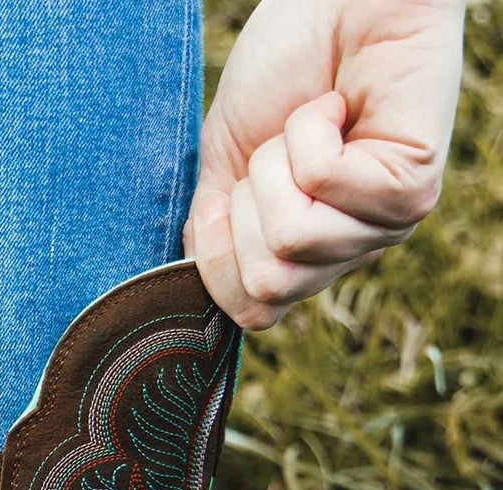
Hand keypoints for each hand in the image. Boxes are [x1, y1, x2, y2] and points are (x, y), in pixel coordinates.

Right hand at [185, 0, 464, 328]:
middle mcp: (346, 252)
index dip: (219, 256)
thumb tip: (189, 285)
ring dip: (275, 165)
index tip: (231, 190)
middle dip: (244, 209)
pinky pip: (321, 185)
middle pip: (267, 286)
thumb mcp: (222, 164)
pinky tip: (336, 107)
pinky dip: (308, 132)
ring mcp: (381, 228)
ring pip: (291, 240)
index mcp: (303, 254)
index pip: (253, 310)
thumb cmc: (283, 69)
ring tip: (308, 125)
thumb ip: (211, 234)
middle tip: (273, 154)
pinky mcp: (409, 191)